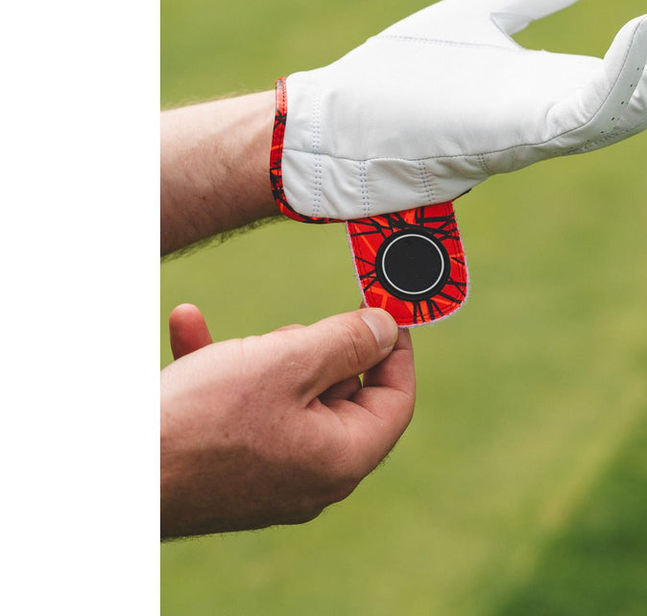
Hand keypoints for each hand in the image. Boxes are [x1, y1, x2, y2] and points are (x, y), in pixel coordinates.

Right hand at [161, 304, 414, 537]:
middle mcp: (310, 475)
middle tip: (299, 328)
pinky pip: (240, 411)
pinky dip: (223, 370)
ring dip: (264, 355)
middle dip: (320, 350)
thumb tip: (387, 328)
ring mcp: (267, 475)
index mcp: (340, 458)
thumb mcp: (288, 362)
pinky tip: (189, 325)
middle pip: (340, 396)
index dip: (396, 350)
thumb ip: (346, 342)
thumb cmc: (203, 421)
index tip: (387, 312)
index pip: (395, 400)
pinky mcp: (226, 468)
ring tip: (243, 341)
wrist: (109, 476)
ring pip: (287, 397)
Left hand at [276, 0, 646, 219]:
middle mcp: (560, 117)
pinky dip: (623, 71)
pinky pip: (588, 110)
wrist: (338, 125)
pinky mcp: (514, 133)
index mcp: (558, 91)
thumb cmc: (401, 78)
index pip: (646, 74)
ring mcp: (542, 129)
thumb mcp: (481, 16)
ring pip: (639, 107)